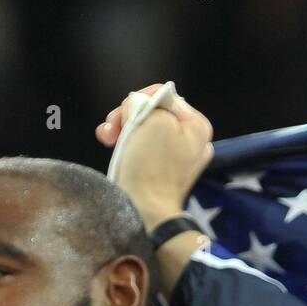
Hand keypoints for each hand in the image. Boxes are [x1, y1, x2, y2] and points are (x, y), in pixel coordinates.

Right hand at [96, 83, 213, 227]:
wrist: (146, 210)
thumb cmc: (151, 164)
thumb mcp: (151, 120)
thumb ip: (145, 103)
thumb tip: (137, 105)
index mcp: (197, 125)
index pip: (163, 95)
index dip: (137, 100)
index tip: (123, 115)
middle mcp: (193, 140)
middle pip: (153, 112)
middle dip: (127, 116)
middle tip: (111, 129)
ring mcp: (179, 156)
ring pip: (144, 128)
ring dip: (123, 130)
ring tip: (109, 140)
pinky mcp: (164, 170)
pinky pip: (144, 146)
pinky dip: (128, 144)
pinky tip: (115, 149)